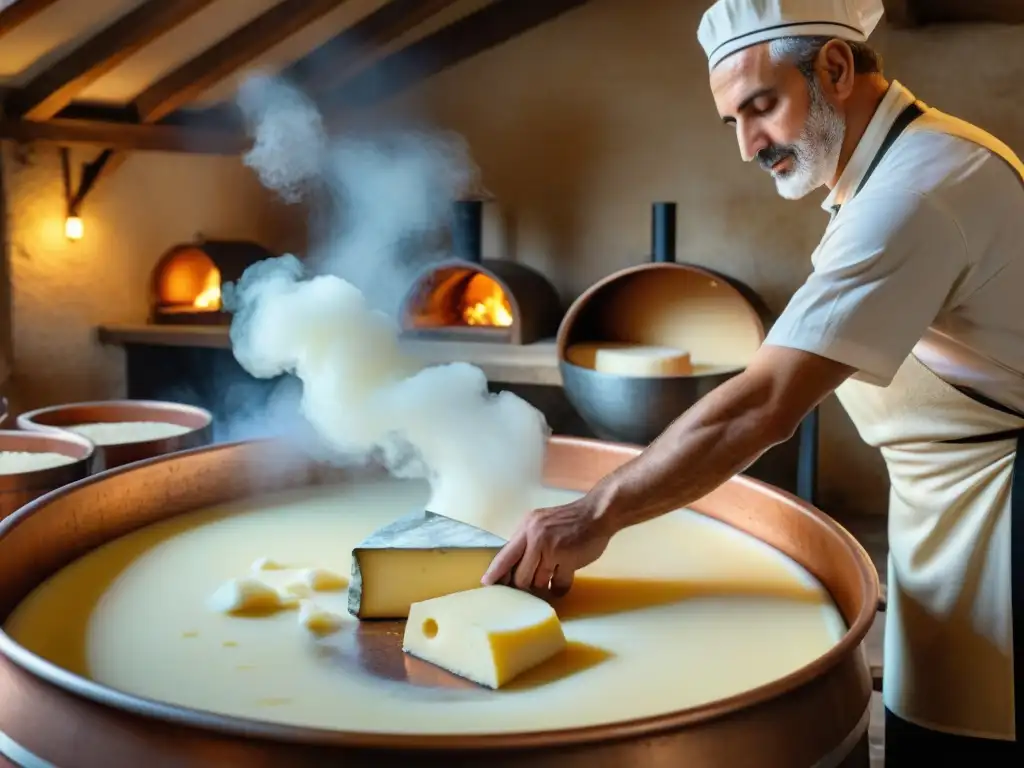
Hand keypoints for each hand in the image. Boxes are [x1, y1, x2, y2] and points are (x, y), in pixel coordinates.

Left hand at [481, 495, 614, 597]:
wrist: (598, 513)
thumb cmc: (570, 521)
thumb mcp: (542, 524)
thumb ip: (528, 542)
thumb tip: (514, 570)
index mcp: (526, 527)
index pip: (505, 555)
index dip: (495, 573)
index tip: (486, 585)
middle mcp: (535, 537)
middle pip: (520, 576)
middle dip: (525, 586)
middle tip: (530, 588)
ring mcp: (551, 548)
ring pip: (538, 582)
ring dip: (545, 585)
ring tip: (552, 576)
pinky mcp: (567, 559)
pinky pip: (558, 585)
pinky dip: (559, 587)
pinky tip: (564, 578)